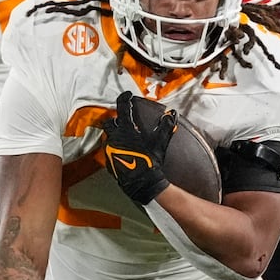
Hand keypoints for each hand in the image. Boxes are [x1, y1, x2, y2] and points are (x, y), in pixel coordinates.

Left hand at [102, 91, 173, 205]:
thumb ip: (165, 127)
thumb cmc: (150, 163)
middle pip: (109, 123)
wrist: (141, 184)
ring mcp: (109, 150)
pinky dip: (114, 147)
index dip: (124, 99)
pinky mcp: (108, 162)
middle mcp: (114, 138)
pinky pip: (108, 150)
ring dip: (114, 134)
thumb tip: (171, 113)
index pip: (122, 108)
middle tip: (122, 120)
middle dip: (115, 120)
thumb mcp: (159, 143)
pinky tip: (122, 150)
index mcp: (125, 130)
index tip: (127, 95)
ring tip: (123, 136)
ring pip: (107, 137)